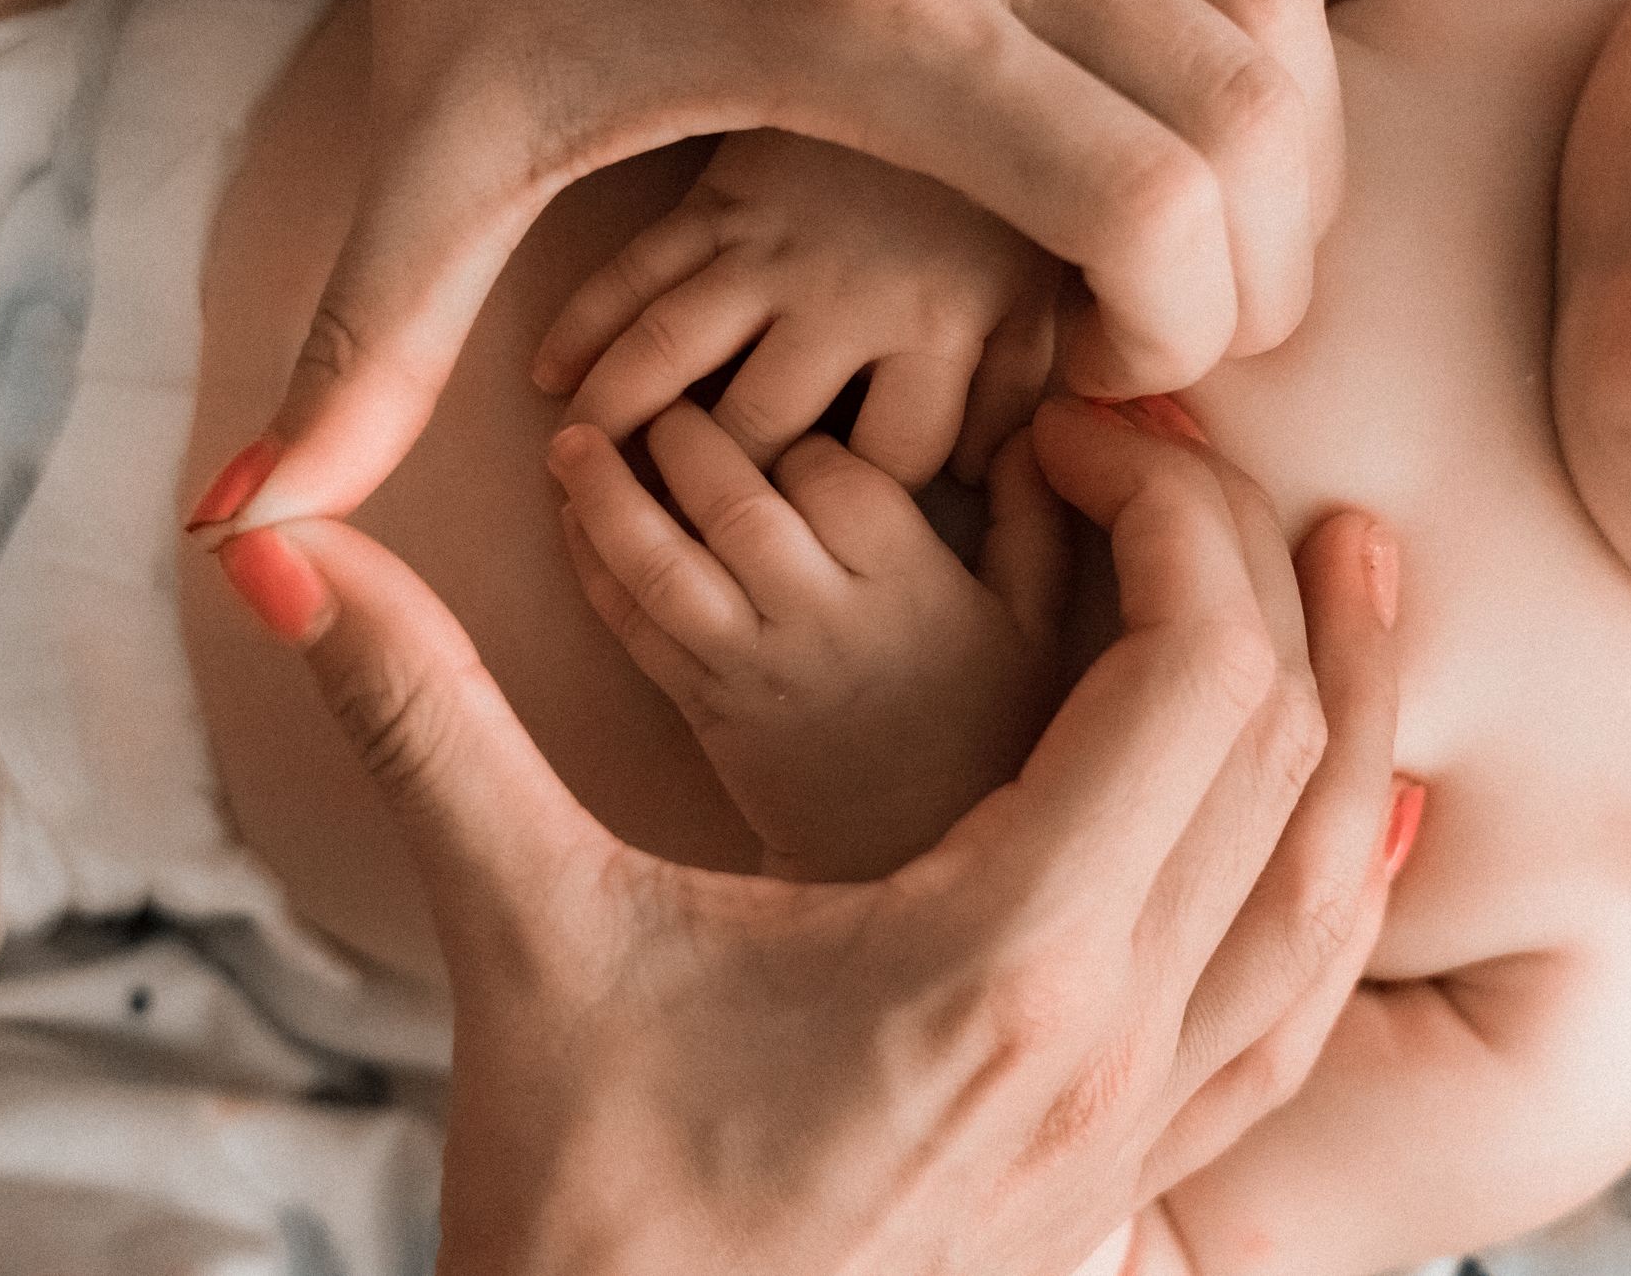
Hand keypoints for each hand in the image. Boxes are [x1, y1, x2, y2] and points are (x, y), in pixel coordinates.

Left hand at [160, 0, 1343, 534]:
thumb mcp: (432, 152)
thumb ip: (367, 359)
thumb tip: (258, 536)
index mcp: (858, 14)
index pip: (1154, 196)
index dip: (1187, 331)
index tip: (1115, 376)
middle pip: (1252, 111)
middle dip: (1258, 263)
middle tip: (1176, 323)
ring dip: (1277, 127)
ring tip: (1195, 208)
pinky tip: (1182, 65)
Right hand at [210, 398, 1400, 1275]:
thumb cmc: (583, 1208)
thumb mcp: (521, 937)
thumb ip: (422, 717)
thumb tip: (276, 540)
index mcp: (1003, 961)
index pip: (1190, 678)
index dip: (1162, 515)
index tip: (1072, 433)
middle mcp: (1115, 1046)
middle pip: (1279, 748)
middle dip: (1253, 569)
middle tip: (1168, 457)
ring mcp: (1141, 1128)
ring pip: (1329, 881)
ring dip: (1352, 708)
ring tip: (1352, 571)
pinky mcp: (1130, 1178)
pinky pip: (1301, 1008)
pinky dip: (1339, 877)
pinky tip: (1354, 816)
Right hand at [535, 129, 1062, 486]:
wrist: (961, 29)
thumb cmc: (1004, 182)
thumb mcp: (1041, 282)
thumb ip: (1014, 380)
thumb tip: (976, 471)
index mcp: (942, 325)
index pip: (889, 463)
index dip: (857, 505)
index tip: (820, 524)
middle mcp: (850, 295)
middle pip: (763, 427)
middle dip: (715, 488)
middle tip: (667, 528)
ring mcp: (774, 241)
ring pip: (673, 350)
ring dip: (617, 416)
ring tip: (576, 471)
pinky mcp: (723, 190)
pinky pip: (634, 266)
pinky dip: (583, 321)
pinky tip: (546, 376)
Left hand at [549, 404, 1071, 880]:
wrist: (912, 855)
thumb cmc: (983, 727)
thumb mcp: (1035, 622)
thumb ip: (1034, 516)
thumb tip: (1038, 423)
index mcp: (907, 582)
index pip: (832, 471)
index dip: (794, 427)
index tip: (784, 404)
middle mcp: (823, 617)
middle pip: (736, 503)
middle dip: (684, 435)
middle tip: (656, 390)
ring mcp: (754, 664)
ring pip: (664, 564)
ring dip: (608, 497)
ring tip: (569, 442)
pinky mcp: (702, 705)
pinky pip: (633, 627)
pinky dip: (593, 570)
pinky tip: (571, 520)